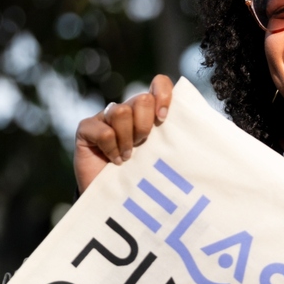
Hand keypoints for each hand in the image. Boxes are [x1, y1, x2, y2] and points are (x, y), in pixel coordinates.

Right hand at [73, 75, 172, 193]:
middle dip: (145, 125)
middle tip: (142, 145)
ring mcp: (104, 117)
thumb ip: (172, 138)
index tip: (163, 118)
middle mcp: (127, 110)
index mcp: (147, 112)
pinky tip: (113, 161)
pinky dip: (111, 149)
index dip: (163, 95)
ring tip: (127, 157)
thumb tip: (198, 129)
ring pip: (121, 112)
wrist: (112, 198)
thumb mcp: (160, 155)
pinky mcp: (86, 128)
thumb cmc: (140, 176)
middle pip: (142, 99)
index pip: (159, 84)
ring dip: (127, 139)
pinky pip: (104, 131)